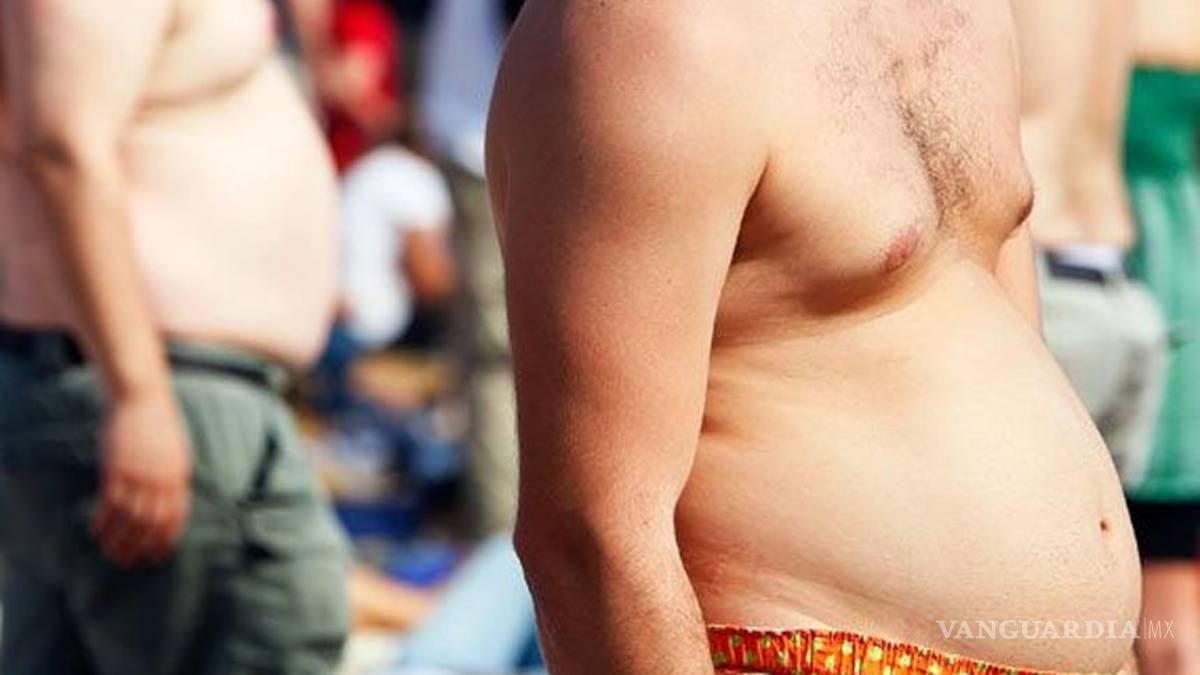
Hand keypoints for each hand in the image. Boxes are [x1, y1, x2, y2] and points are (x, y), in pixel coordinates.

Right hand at [91, 390, 192, 565]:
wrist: (142, 399)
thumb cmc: (158, 424)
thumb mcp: (175, 451)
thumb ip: (173, 476)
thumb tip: (169, 498)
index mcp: (179, 476)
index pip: (176, 516)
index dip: (166, 539)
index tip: (158, 555)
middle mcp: (161, 481)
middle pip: (152, 523)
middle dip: (142, 546)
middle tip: (130, 562)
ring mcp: (139, 476)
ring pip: (130, 518)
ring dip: (120, 540)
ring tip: (111, 554)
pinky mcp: (117, 470)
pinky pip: (110, 504)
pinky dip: (103, 521)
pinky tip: (96, 531)